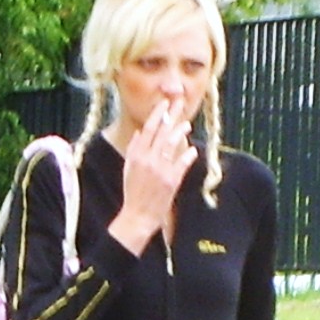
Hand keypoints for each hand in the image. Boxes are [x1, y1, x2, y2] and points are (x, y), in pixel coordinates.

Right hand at [108, 99, 198, 255]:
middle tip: (179, 104)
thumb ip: (134, 149)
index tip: (165, 104)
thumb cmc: (133, 193)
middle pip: (162, 132)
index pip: (148, 129)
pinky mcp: (172, 181)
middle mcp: (148, 160)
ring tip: (187, 124)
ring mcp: (161, 170)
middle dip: (171, 116)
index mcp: (136, 156)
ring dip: (180, 132)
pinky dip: (188, 154)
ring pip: (172, 144)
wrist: (138, 216)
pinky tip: (192, 149)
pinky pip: (182, 163)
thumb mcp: (128, 168)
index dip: (157, 114)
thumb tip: (139, 132)